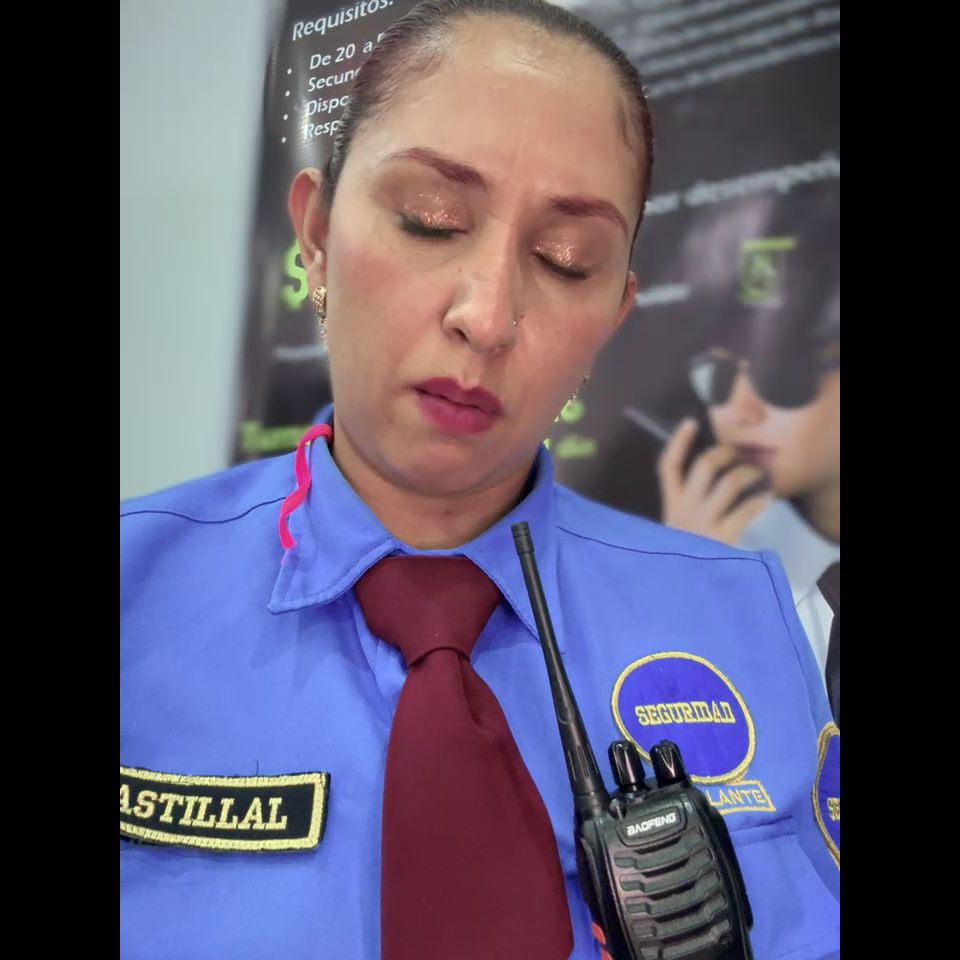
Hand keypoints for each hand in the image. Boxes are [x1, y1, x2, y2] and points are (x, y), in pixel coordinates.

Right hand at [657, 419, 773, 544]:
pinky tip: (767, 497)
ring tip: (758, 473)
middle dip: (726, 453)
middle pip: (705, 466)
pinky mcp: (720, 538)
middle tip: (738, 452)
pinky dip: (759, 501)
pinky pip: (744, 510)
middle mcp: (684, 507)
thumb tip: (710, 476)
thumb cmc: (676, 553)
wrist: (676, 587)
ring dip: (748, 473)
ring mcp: (702, 522)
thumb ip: (684, 504)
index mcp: (669, 503)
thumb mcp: (672, 526)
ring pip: (729, 483)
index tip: (692, 422)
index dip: (679, 441)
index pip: (669, 465)